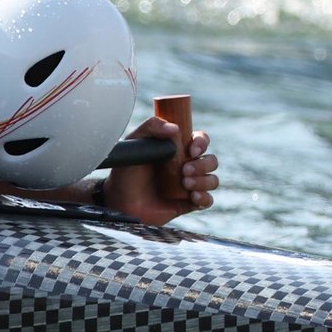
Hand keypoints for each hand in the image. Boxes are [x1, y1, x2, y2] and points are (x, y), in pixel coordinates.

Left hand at [103, 117, 218, 225]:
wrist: (119, 200)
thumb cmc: (125, 171)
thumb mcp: (133, 143)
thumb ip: (150, 127)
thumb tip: (174, 128)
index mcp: (176, 149)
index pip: (200, 140)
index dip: (202, 142)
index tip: (191, 149)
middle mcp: (185, 165)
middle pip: (211, 160)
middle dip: (203, 164)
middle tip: (184, 170)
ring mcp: (188, 185)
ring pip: (212, 179)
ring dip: (204, 180)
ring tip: (185, 184)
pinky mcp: (187, 203)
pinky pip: (207, 200)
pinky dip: (204, 197)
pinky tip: (192, 196)